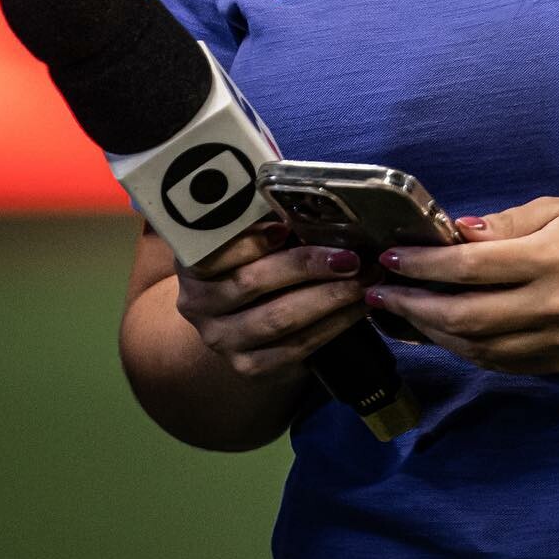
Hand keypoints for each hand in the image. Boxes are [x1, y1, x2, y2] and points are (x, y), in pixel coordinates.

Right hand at [174, 221, 378, 383]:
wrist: (242, 316)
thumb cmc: (256, 257)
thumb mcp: (250, 231)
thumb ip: (267, 214)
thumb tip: (308, 192)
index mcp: (195, 261)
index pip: (215, 251)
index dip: (249, 240)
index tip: (284, 227)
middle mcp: (199, 304)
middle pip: (252, 283)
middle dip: (306, 267)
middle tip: (350, 255)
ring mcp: (222, 339)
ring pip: (276, 319)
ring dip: (327, 299)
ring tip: (363, 280)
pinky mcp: (249, 367)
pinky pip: (294, 349)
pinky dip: (331, 327)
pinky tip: (356, 310)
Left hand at [364, 198, 558, 374]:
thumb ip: (508, 223)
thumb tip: (456, 233)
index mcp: (550, 259)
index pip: (471, 268)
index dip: (423, 267)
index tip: (391, 260)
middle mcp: (551, 306)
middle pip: (466, 316)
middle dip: (413, 308)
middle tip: (378, 295)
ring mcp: (556, 343)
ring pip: (478, 349)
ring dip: (433, 335)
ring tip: (403, 316)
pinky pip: (502, 365)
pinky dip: (467, 351)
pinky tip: (444, 334)